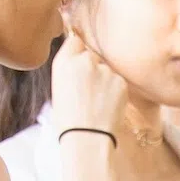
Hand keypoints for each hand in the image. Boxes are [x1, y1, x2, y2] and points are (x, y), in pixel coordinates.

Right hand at [49, 13, 129, 139]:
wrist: (87, 138)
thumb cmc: (69, 119)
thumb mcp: (60, 87)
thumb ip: (70, 68)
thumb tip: (80, 57)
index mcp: (63, 62)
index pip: (75, 42)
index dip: (79, 53)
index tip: (80, 66)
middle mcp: (84, 60)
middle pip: (92, 55)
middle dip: (93, 68)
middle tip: (89, 92)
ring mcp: (104, 70)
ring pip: (106, 69)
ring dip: (105, 81)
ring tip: (97, 103)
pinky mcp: (120, 81)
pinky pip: (118, 81)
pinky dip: (115, 92)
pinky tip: (107, 106)